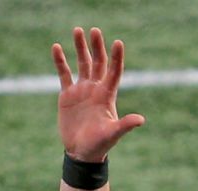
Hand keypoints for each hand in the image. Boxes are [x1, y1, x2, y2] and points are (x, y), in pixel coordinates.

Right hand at [51, 27, 145, 162]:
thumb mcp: (112, 134)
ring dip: (80, 48)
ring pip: (82, 64)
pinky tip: (57, 47)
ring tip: (77, 30)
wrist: (82, 152)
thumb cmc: (100, 144)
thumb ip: (124, 125)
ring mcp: (82, 90)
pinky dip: (60, 61)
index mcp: (107, 96)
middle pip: (98, 63)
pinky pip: (64, 73)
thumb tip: (141, 120)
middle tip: (95, 30)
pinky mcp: (67, 95)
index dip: (116, 58)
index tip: (118, 42)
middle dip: (97, 47)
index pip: (114, 72)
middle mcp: (96, 89)